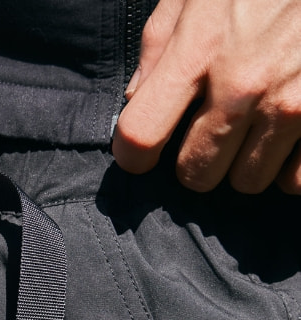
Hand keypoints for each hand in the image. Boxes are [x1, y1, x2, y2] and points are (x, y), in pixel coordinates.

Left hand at [113, 0, 300, 193]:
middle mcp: (243, 85)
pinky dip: (289, 166)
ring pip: (246, 181)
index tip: (142, 151)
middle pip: (195, 174)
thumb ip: (161, 40)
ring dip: (246, 161)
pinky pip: (295, 180)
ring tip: (256, 124)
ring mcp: (291, 104)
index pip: (140, 135)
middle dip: (198, 158)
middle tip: (211, 129)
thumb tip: (137, 96)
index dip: (132, 153)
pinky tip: (287, 136)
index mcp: (201, 48)